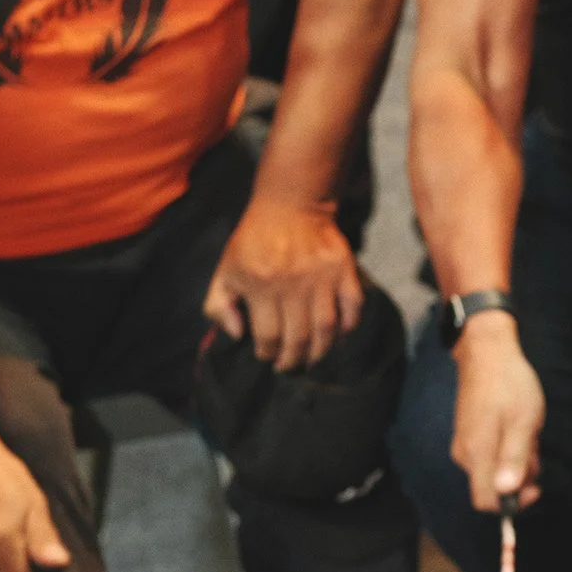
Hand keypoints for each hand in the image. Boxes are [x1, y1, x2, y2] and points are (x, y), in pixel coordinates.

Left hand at [203, 197, 363, 372]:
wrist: (290, 204)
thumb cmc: (253, 241)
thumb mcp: (225, 269)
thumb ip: (218, 305)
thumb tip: (236, 334)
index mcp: (260, 284)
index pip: (268, 336)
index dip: (267, 354)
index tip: (267, 358)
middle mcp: (292, 284)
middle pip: (298, 339)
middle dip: (292, 361)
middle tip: (289, 366)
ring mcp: (321, 277)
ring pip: (326, 329)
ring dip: (320, 352)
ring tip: (311, 358)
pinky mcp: (344, 269)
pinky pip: (353, 307)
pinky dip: (348, 327)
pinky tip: (337, 336)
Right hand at [452, 313, 544, 511]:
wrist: (487, 352)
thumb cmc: (509, 384)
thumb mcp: (523, 422)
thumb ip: (515, 458)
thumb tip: (506, 491)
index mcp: (476, 453)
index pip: (486, 501)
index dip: (512, 503)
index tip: (534, 486)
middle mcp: (465, 454)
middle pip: (493, 487)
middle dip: (519, 476)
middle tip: (534, 447)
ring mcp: (465, 444)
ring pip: (494, 471)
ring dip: (516, 460)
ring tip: (528, 432)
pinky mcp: (469, 435)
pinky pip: (490, 455)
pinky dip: (508, 449)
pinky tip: (518, 427)